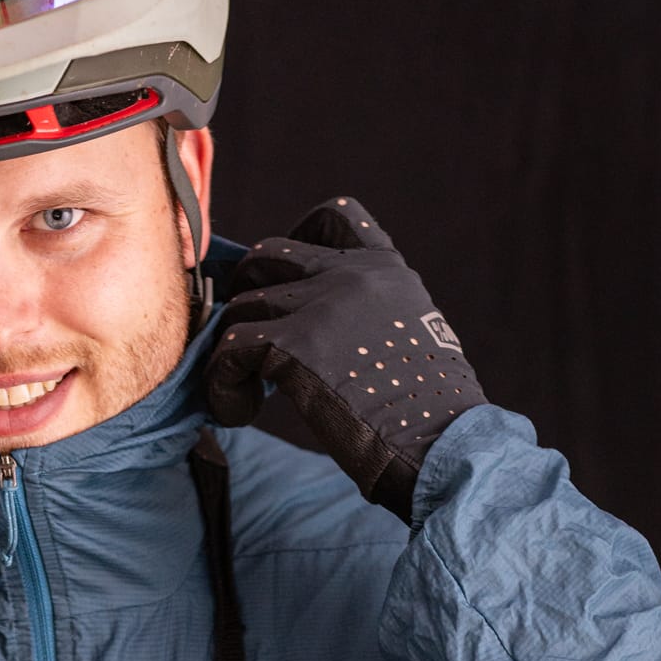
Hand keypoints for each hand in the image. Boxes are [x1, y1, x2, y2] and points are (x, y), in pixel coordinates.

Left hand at [206, 198, 485, 520]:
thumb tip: (320, 331)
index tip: (290, 281)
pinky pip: (228, 349)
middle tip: (252, 340)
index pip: (337, 216)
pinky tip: (239, 410)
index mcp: (386, 271)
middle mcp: (352, 276)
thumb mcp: (413, 338)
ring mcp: (321, 305)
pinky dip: (221, 383)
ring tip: (245, 391)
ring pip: (241, 305)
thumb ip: (370, 316)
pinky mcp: (292, 344)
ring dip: (231, 349)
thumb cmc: (429, 414)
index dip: (298, 239)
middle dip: (248, 292)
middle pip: (268, 254)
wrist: (439, 444)